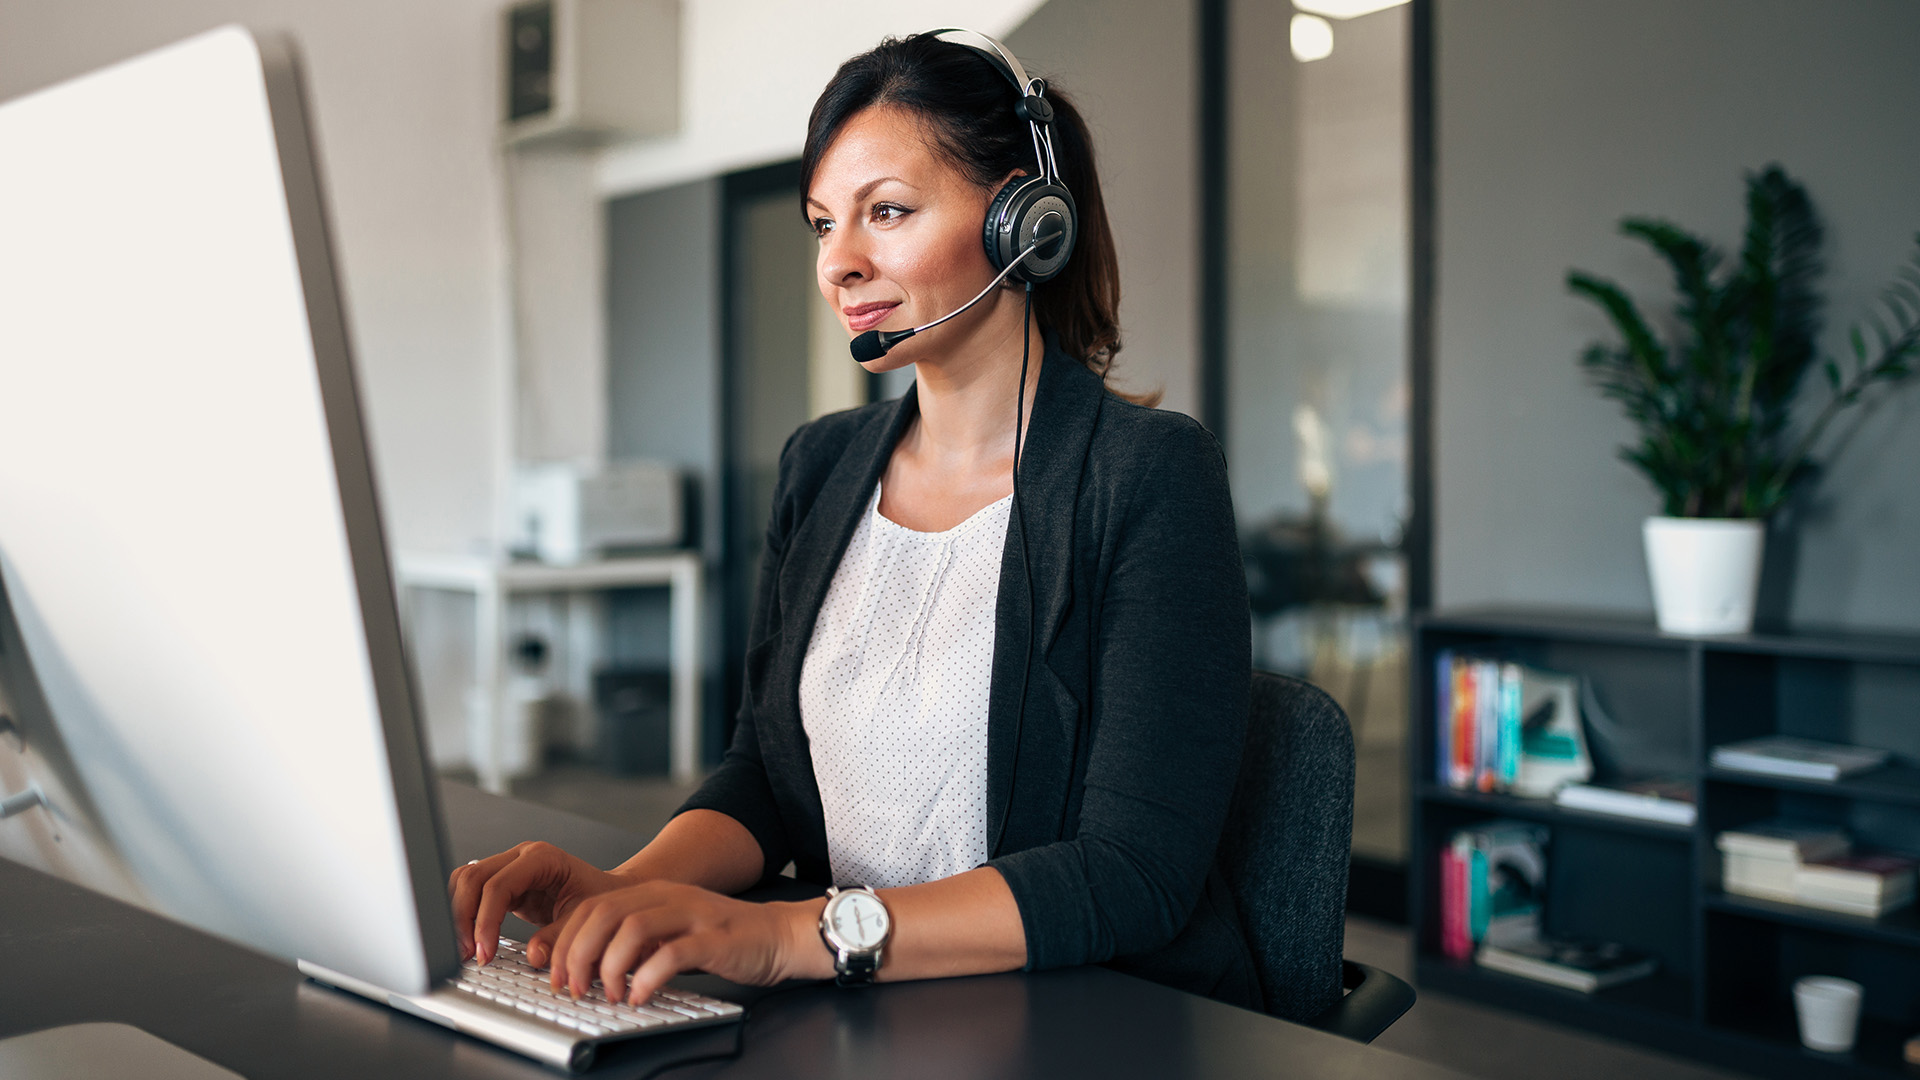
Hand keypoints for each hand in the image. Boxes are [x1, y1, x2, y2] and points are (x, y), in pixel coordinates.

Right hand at [448, 841, 632, 963]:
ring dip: (459, 916)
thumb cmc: (601, 899)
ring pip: (465, 881)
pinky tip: (470, 939)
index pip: (498, 885)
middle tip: (468, 954)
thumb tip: (533, 955)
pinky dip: (465, 915)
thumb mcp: (584, 919)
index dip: (485, 921)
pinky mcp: (503, 883)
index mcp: (541, 858)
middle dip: (464, 919)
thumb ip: (559, 937)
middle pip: (473, 879)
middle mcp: (521, 857)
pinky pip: (472, 892)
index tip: (484, 952)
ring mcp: (509, 867)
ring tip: (465, 950)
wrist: (607, 894)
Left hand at [531, 880, 823, 1004]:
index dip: (565, 942)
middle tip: (574, 988)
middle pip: (604, 913)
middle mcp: (668, 897)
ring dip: (610, 966)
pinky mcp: (714, 938)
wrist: (779, 935)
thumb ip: (635, 943)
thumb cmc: (723, 939)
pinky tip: (641, 996)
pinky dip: (648, 977)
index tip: (557, 975)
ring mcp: (691, 914)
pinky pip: (671, 954)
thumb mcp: (670, 933)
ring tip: (610, 994)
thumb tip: (588, 968)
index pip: (591, 907)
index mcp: (652, 894)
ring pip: (632, 928)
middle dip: (578, 954)